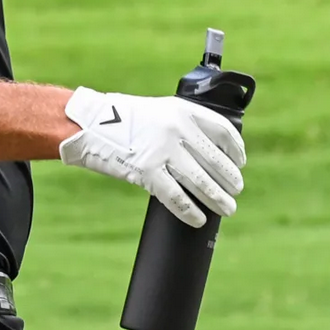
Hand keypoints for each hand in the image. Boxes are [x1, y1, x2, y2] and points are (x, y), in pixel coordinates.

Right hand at [59, 86, 246, 227]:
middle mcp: (177, 129)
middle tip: (236, 190)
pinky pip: (177, 197)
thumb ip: (182, 126)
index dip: (235, 149)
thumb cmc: (121, 119)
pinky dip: (190, 211)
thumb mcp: (159, 111)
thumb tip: (207, 154)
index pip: (222, 131)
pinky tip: (199, 219)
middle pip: (215, 160)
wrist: (88, 125)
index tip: (240, 161)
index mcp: (182, 111)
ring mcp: (163, 151)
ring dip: (218, 198)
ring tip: (228, 208)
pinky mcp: (147, 172)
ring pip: (201, 181)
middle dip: (230, 179)